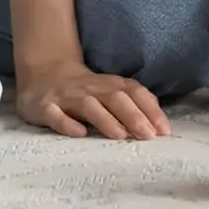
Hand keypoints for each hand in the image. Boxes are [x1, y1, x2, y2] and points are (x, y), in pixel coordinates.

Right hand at [16, 56, 169, 140]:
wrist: (44, 72)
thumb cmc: (86, 90)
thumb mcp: (111, 91)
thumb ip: (134, 103)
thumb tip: (160, 125)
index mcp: (111, 85)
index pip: (134, 93)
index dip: (150, 110)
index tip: (164, 131)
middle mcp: (92, 89)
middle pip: (115, 98)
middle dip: (133, 116)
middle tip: (148, 136)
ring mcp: (67, 97)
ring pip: (89, 106)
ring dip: (106, 120)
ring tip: (121, 136)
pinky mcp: (45, 107)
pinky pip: (55, 115)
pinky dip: (67, 124)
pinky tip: (79, 134)